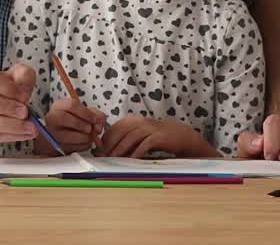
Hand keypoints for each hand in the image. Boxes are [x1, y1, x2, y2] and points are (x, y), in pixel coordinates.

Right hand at [0, 63, 36, 151]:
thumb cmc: (3, 92)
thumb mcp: (16, 78)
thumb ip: (22, 75)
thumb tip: (24, 85)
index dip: (6, 86)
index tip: (24, 94)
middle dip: (6, 106)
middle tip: (25, 111)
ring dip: (11, 124)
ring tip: (30, 126)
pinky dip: (11, 136)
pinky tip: (24, 133)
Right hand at [43, 97, 105, 153]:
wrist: (57, 133)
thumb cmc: (71, 120)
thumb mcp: (82, 111)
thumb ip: (94, 114)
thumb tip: (99, 124)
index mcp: (59, 106)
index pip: (72, 105)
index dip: (86, 113)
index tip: (94, 119)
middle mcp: (53, 118)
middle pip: (67, 119)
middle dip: (84, 125)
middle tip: (91, 129)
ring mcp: (53, 133)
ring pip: (69, 136)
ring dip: (85, 137)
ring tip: (89, 136)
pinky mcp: (57, 146)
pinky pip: (73, 147)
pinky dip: (83, 146)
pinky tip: (85, 142)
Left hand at [98, 116, 215, 158]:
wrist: (180, 136)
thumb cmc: (157, 138)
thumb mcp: (140, 136)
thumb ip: (126, 141)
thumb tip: (108, 151)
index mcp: (133, 120)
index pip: (114, 128)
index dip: (105, 139)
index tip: (98, 150)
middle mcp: (140, 121)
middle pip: (120, 131)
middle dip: (110, 144)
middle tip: (103, 156)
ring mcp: (150, 128)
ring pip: (130, 137)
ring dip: (120, 148)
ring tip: (113, 158)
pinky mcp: (158, 136)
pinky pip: (144, 144)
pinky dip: (136, 152)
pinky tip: (131, 160)